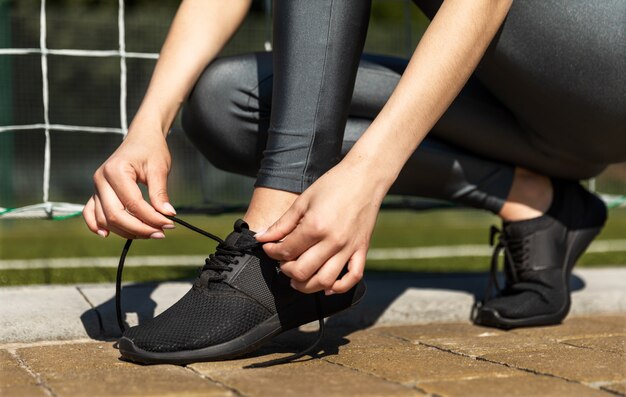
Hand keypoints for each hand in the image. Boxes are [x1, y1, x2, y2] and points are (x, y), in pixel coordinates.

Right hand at [83, 123, 174, 238]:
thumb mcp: (159, 168)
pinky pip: (90, 213)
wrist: (141, 138)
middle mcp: (100, 180)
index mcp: (116, 171)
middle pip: (115, 215)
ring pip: (104, 219)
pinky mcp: (96, 193)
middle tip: (161, 233)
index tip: (170, 224)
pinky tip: (108, 235)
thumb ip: (160, 193)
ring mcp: (96, 187)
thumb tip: (167, 215)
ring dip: (125, 231)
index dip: (152, 218)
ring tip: (149, 233)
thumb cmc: (151, 150)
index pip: (133, 204)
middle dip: (139, 229)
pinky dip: (96, 226)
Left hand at [255, 159, 387, 293]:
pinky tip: (327, 286)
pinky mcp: (362, 250)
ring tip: (298, 279)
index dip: (272, 251)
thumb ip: (282, 223)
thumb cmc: (334, 185)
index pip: (286, 250)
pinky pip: (353, 278)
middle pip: (302, 271)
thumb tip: (262, 238)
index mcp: (315, 226)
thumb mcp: (303, 200)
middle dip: (286, 270)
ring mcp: (349, 248)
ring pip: (324, 281)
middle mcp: (333, 241)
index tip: (268, 248)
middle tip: (282, 262)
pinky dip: (339, 287)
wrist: (365, 178)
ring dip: (307, 285)